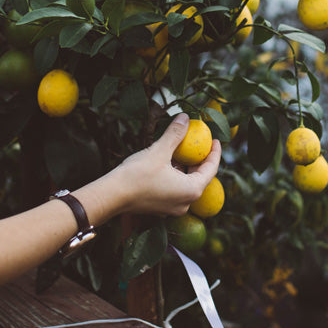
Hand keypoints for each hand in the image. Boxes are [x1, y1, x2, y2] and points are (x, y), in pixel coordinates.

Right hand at [102, 114, 220, 217]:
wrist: (112, 195)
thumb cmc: (137, 174)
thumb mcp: (159, 150)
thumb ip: (175, 134)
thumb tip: (185, 117)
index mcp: (192, 190)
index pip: (211, 169)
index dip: (215, 153)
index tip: (216, 140)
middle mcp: (186, 203)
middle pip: (199, 178)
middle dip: (199, 160)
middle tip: (199, 144)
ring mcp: (172, 209)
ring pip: (186, 185)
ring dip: (185, 169)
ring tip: (181, 152)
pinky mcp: (160, 209)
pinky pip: (174, 191)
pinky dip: (175, 177)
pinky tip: (167, 165)